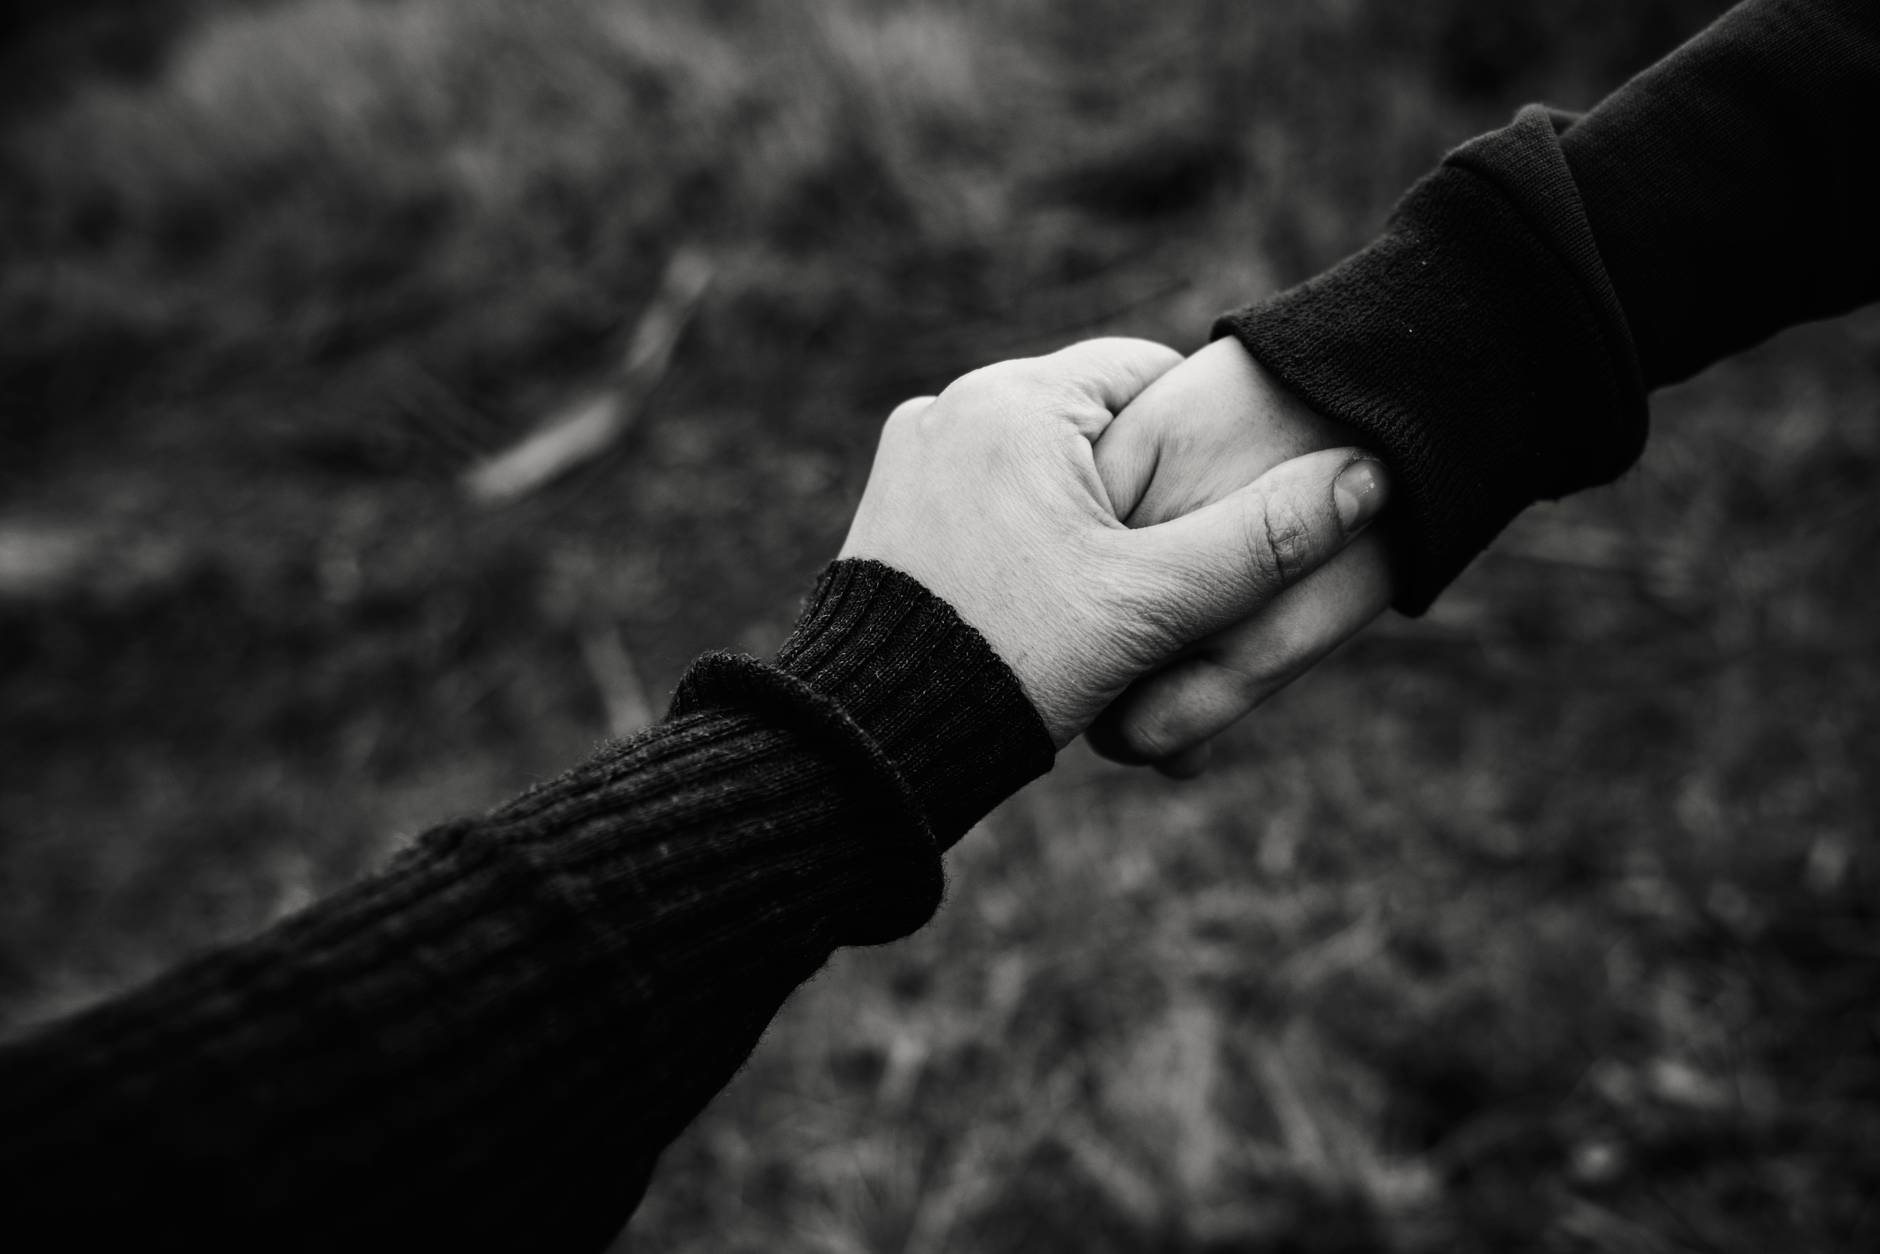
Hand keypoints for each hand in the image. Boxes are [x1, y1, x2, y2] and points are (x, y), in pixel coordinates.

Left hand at [839, 337, 1388, 746]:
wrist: (876, 742)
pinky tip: (1044, 600)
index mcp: (1018, 398)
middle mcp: (953, 405)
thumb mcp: (1152, 603)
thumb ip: (1264, 542)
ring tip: (1109, 591)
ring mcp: (912, 455)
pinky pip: (985, 496)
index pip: (1147, 372)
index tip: (1223, 511)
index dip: (1204, 440)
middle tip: (1169, 568)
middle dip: (1138, 487)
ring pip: (1039, 463)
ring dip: (1081, 513)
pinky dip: (1025, 533)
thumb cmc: (1017, 663)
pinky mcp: (888, 507)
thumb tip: (1370, 480)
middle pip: (1092, 423)